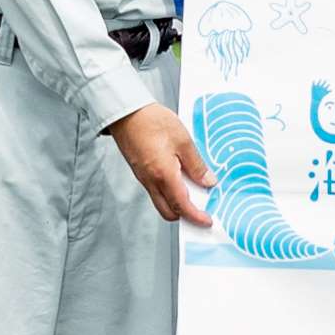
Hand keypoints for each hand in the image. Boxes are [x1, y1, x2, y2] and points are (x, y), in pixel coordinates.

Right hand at [109, 102, 212, 228]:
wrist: (126, 113)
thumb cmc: (152, 121)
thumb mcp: (183, 140)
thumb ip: (196, 164)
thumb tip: (208, 182)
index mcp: (164, 175)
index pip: (182, 206)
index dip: (196, 217)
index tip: (207, 221)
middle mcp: (151, 181)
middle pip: (169, 211)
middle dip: (186, 215)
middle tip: (202, 206)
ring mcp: (144, 178)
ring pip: (161, 202)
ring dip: (177, 203)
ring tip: (194, 190)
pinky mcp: (140, 172)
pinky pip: (156, 190)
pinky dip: (169, 191)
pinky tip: (180, 178)